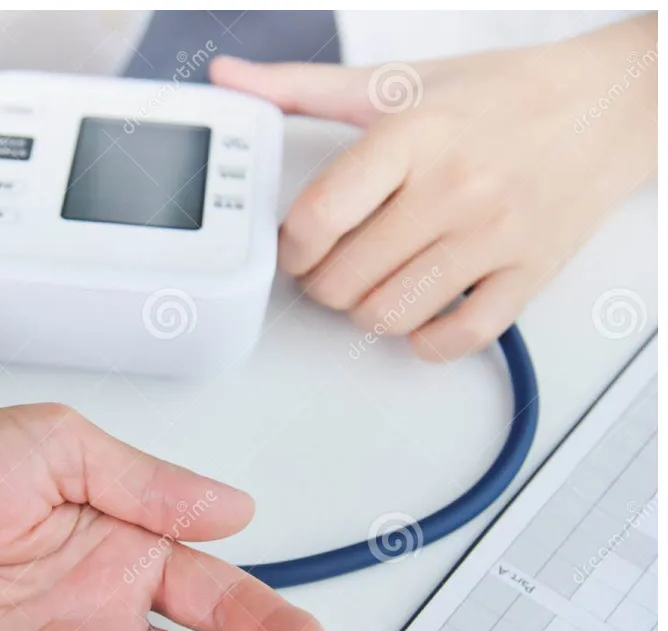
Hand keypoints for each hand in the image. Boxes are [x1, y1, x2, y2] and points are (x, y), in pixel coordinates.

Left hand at [211, 15, 655, 359]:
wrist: (608, 105)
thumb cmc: (498, 95)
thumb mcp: (394, 82)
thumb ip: (301, 87)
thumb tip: (232, 77)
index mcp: (412, 136)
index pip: (319, 215)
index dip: (290, 246)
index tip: (294, 246)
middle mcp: (454, 186)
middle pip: (344, 278)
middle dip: (321, 283)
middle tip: (329, 268)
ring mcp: (495, 234)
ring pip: (390, 315)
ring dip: (364, 313)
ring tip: (370, 287)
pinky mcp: (530, 272)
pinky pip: (460, 337)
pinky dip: (426, 341)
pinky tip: (419, 315)